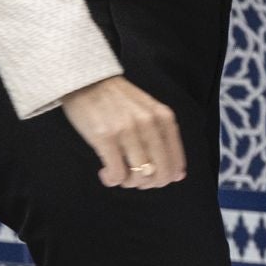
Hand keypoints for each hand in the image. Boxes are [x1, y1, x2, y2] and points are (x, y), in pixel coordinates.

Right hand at [60, 75, 185, 188]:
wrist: (88, 81)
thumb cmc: (118, 99)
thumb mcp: (149, 111)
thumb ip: (163, 137)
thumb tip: (178, 174)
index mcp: (163, 117)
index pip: (176, 160)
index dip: (167, 177)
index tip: (154, 178)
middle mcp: (149, 124)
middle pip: (159, 173)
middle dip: (148, 184)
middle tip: (134, 178)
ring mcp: (127, 131)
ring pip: (139, 176)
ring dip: (128, 182)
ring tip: (118, 172)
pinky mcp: (105, 137)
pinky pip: (116, 174)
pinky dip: (112, 180)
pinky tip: (105, 171)